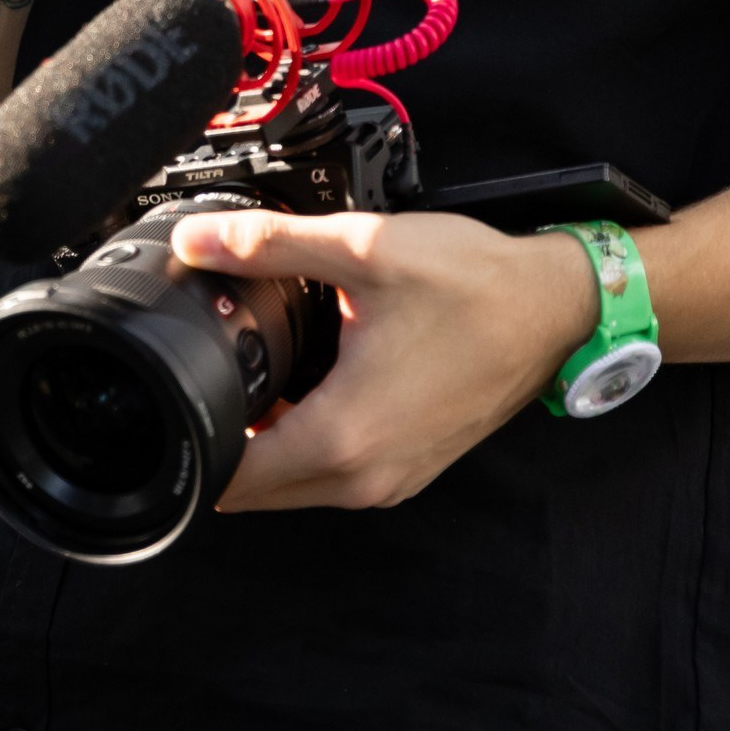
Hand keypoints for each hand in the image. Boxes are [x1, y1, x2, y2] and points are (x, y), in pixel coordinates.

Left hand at [170, 209, 600, 511]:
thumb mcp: (365, 250)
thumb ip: (271, 245)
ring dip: (267, 444)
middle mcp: (365, 477)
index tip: (173, 398)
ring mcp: (392, 480)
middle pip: (257, 489)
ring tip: (256, 374)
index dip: (190, 441)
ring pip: (296, 485)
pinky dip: (309, 444)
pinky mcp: (411, 468)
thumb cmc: (474, 285)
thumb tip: (198, 241)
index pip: (231, 476)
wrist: (556, 307)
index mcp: (344, 437)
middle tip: (208, 377)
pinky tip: (309, 386)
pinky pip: (336, 474)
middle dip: (222, 442)